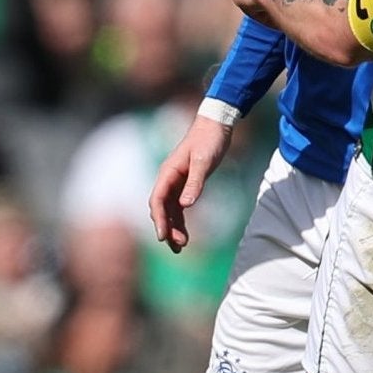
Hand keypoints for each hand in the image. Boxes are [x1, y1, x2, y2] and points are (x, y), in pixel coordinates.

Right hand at [150, 115, 235, 252]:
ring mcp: (175, 182)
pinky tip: (185, 235)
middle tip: (177, 247)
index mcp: (168, 173)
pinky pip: (177, 207)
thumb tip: (184, 205)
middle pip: (160, 209)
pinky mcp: (185, 184)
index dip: (159, 219)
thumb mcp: (204, 162)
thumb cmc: (209, 141)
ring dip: (173, 228)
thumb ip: (195, 183)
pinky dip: (180, 221)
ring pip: (168, 210)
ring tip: (181, 247)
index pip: (157, 200)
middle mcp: (168, 179)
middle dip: (166, 228)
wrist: (215, 125)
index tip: (163, 236)